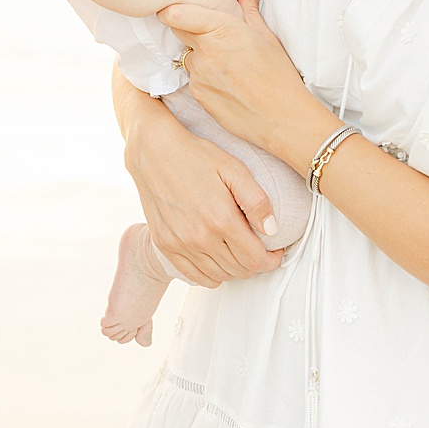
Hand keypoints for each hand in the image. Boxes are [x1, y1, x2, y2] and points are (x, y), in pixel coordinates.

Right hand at [124, 93, 283, 285]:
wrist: (153, 151)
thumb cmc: (195, 156)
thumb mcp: (234, 169)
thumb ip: (257, 201)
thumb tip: (272, 230)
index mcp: (220, 219)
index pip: (255, 259)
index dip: (271, 260)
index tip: (275, 252)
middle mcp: (199, 237)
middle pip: (239, 270)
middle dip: (256, 264)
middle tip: (259, 249)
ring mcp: (179, 244)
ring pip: (219, 276)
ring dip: (235, 270)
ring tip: (239, 252)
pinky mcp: (165, 245)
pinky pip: (194, 276)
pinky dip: (211, 276)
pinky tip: (218, 261)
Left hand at [160, 0, 334, 165]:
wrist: (282, 119)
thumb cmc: (280, 77)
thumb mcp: (268, 38)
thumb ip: (250, 12)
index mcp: (223, 30)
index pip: (177, 14)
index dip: (171, 10)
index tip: (172, 9)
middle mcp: (205, 51)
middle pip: (179, 31)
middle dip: (189, 29)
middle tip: (212, 35)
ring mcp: (198, 74)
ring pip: (188, 56)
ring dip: (200, 56)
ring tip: (228, 65)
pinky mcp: (197, 94)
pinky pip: (194, 78)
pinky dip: (205, 77)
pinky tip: (227, 83)